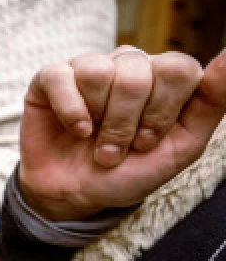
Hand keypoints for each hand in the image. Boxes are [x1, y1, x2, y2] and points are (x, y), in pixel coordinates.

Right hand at [20, 47, 225, 220]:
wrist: (76, 196)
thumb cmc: (129, 171)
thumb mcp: (181, 147)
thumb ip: (212, 101)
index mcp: (164, 78)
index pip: (177, 68)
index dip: (162, 111)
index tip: (148, 140)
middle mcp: (128, 65)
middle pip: (137, 72)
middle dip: (126, 122)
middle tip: (117, 146)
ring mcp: (88, 68)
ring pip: (99, 72)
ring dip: (97, 119)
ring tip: (93, 139)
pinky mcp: (51, 78)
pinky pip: (60, 76)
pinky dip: (70, 111)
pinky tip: (75, 129)